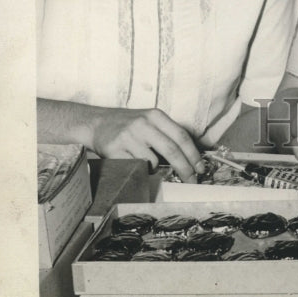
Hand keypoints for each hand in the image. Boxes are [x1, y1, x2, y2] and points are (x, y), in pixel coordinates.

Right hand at [86, 105, 204, 181]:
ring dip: (155, 169)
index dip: (193, 154)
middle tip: (191, 181)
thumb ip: (168, 133)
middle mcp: (143, 124)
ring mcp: (129, 136)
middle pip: (171, 150)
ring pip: (153, 162)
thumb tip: (190, 156)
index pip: (181, 136)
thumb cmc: (128, 124)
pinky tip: (134, 162)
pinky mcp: (115, 149)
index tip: (200, 168)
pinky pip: (135, 167)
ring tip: (147, 162)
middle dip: (185, 169)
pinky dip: (139, 170)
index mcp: (156, 115)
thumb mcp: (150, 120)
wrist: (97, 123)